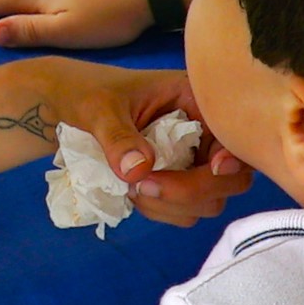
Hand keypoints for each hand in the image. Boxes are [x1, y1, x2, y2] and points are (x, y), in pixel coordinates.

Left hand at [37, 60, 251, 228]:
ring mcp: (193, 160)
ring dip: (173, 205)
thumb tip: (139, 170)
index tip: (213, 168)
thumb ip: (118, 137)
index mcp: (197, 99)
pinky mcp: (177, 181)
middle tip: (145, 184)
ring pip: (209, 201)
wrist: (67, 107)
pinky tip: (133, 193)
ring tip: (132, 188)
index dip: (233, 158)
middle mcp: (204, 132)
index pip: (236, 136)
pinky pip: (185, 210)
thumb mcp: (98, 109)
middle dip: (193, 190)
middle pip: (232, 178)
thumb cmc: (87, 94)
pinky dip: (162, 210)